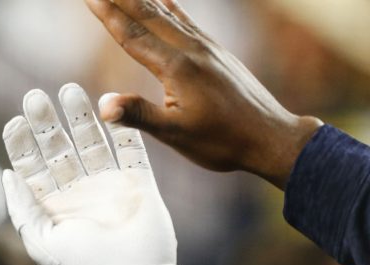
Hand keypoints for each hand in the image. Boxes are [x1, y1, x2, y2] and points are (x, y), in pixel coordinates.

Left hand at [1, 83, 185, 264]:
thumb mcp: (41, 239)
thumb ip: (22, 207)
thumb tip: (7, 174)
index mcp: (53, 206)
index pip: (34, 168)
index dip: (23, 144)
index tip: (14, 121)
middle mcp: (79, 193)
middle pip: (60, 148)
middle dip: (47, 122)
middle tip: (35, 96)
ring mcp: (109, 185)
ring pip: (92, 141)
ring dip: (81, 116)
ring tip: (69, 90)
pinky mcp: (139, 182)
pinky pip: (130, 148)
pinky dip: (120, 127)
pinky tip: (110, 105)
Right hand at [83, 0, 322, 188]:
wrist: (270, 137)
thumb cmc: (222, 140)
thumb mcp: (176, 134)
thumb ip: (139, 115)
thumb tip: (103, 106)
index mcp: (177, 68)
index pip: (133, 36)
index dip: (108, 16)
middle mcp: (192, 49)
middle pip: (148, 15)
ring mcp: (206, 48)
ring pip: (166, 14)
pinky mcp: (216, 52)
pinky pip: (185, 21)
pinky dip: (168, 7)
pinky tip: (164, 0)